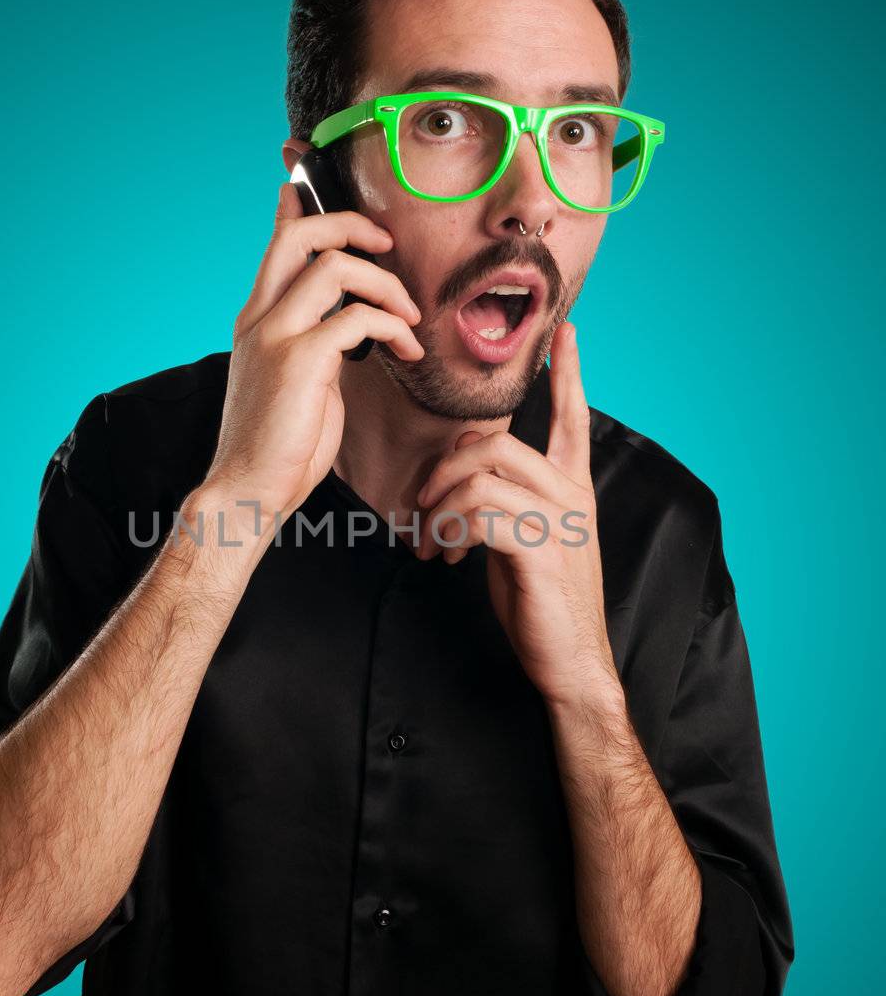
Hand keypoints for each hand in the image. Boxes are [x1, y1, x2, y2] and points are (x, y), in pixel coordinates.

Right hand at [206, 182, 423, 523]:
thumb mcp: (295, 381)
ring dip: (387, 285)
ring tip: (410, 319)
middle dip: (353, 227)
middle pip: (300, 236)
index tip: (319, 192)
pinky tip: (408, 353)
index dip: (300, 207)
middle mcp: (261, 319)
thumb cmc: (278, 446)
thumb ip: (313, 343)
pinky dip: (395, 329)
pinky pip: (358, 318)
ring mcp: (276, 336)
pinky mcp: (299, 361)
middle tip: (387, 248)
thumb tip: (344, 323)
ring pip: (335, 267)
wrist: (247, 491)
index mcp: (257, 321)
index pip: (276, 244)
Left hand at [415, 323, 616, 706]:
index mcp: (572, 487)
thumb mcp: (522, 538)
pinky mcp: (542, 553)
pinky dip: (450, 532)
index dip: (568, 374)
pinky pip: (480, 515)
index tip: (565, 334)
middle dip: (444, 467)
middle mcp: (572, 496)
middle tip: (423, 505)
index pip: (572, 417)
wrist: (570, 661)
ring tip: (432, 541)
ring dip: (439, 507)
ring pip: (482, 477)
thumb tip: (462, 464)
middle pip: (496, 444)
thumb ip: (503, 496)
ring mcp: (560, 523)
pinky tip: (449, 558)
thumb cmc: (542, 602)